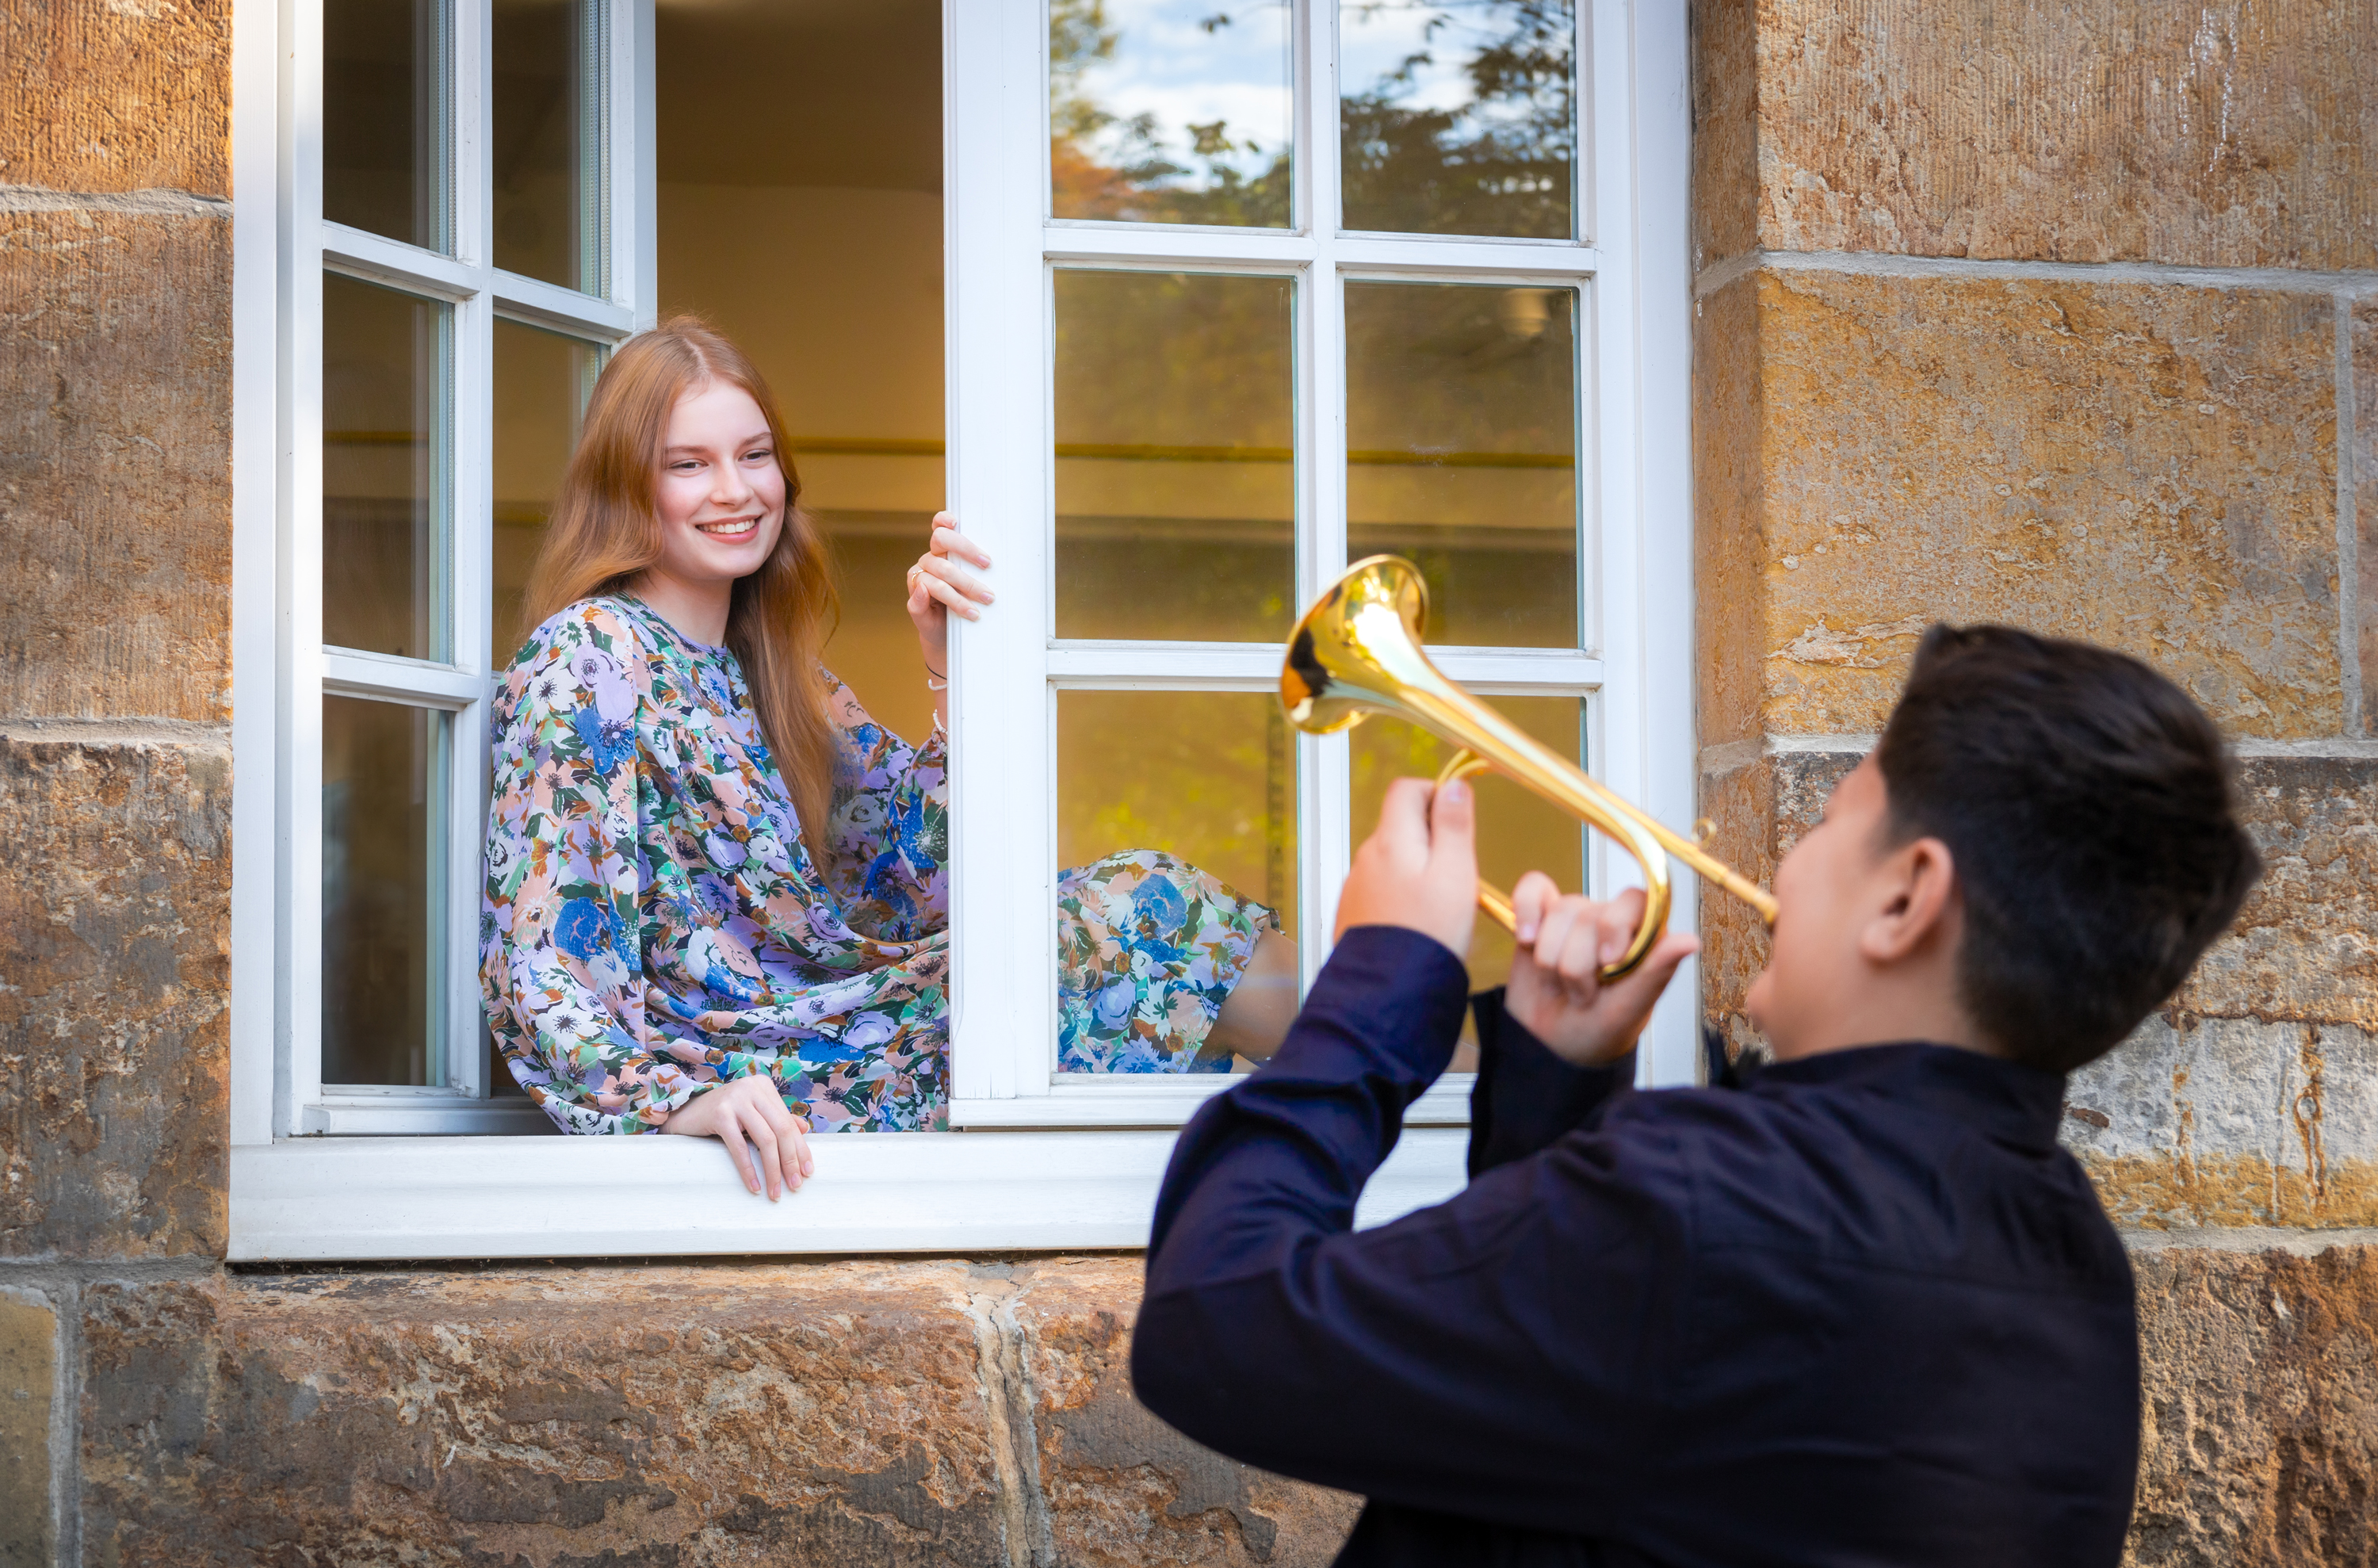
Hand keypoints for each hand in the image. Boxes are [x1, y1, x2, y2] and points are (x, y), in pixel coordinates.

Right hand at [660, 1073, 814, 1198]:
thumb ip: (776, 1119)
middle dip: (791, 1161)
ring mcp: (736, 1099)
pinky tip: (754, 1186)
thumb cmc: (720, 1116)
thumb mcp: (752, 1115)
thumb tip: (804, 1129)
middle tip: (795, 1185)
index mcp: (764, 1087)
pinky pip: (740, 1147)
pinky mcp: (719, 1114)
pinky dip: (748, 1170)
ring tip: (776, 1191)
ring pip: (766, 1139)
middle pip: (782, 1130)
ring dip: (773, 1169)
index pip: (789, 1122)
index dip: (800, 1148)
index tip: (808, 1172)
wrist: (683, 1114)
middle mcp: (752, 1088)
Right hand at [906, 511, 993, 672]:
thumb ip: (967, 577)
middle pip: (941, 542)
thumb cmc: (961, 607)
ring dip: (964, 586)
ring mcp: (920, 580)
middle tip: (987, 565)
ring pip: (940, 572)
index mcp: (941, 552)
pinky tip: (952, 606)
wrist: (946, 633)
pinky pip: (920, 596)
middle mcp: (929, 561)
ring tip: (985, 599)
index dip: (943, 520)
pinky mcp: (914, 601)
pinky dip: (932, 598)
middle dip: (967, 551)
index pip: (939, 528)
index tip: (955, 521)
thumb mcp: (969, 591)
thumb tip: (956, 566)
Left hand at [1333, 776, 1477, 957]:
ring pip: (1392, 857)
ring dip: (1417, 866)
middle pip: (1399, 823)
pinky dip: (1402, 892)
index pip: (1406, 789)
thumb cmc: (1427, 934)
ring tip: (1439, 900)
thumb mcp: (1455, 872)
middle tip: (1456, 868)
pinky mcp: (1355, 910)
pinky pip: (1382, 886)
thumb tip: (1454, 785)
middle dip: (1431, 835)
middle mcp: (1367, 857)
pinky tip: (1418, 918)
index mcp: (1391, 840)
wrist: (1390, 989)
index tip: (1457, 817)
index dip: (1435, 793)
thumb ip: (1454, 824)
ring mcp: (1357, 884)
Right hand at [1504, 876, 1698, 1066]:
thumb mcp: (1629, 1010)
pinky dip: (1525, 912)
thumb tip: (1691, 940)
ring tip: (1562, 986)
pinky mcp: (1538, 918)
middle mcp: (1609, 921)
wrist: (1550, 1048)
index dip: (1615, 926)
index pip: (1635, 900)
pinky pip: (1531, 890)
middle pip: (1586, 912)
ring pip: (1557, 912)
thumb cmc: (1597, 1032)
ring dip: (1551, 960)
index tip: (1608, 963)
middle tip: (1584, 994)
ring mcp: (1573, 919)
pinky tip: (1526, 939)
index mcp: (1642, 937)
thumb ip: (1656, 972)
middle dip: (1576, 963)